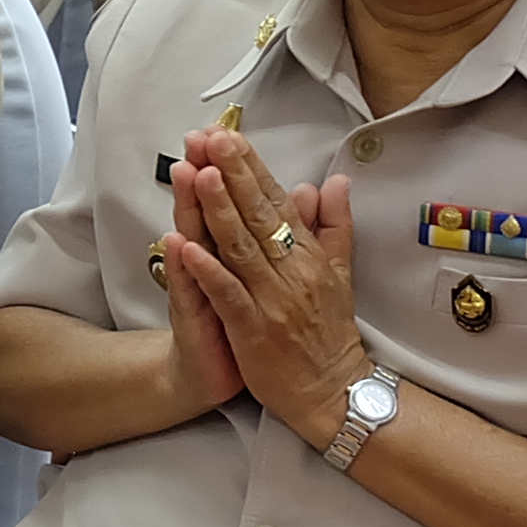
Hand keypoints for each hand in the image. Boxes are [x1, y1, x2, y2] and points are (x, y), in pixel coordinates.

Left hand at [163, 130, 362, 444]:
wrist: (332, 390)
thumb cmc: (329, 330)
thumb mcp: (341, 273)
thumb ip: (334, 225)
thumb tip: (331, 182)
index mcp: (310, 254)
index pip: (278, 202)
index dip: (253, 168)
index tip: (230, 135)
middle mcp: (293, 270)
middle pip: (259, 215)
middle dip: (234, 174)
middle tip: (211, 137)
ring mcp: (273, 299)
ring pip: (242, 247)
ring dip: (219, 209)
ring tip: (199, 174)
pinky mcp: (254, 328)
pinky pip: (228, 293)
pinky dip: (208, 269)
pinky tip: (186, 245)